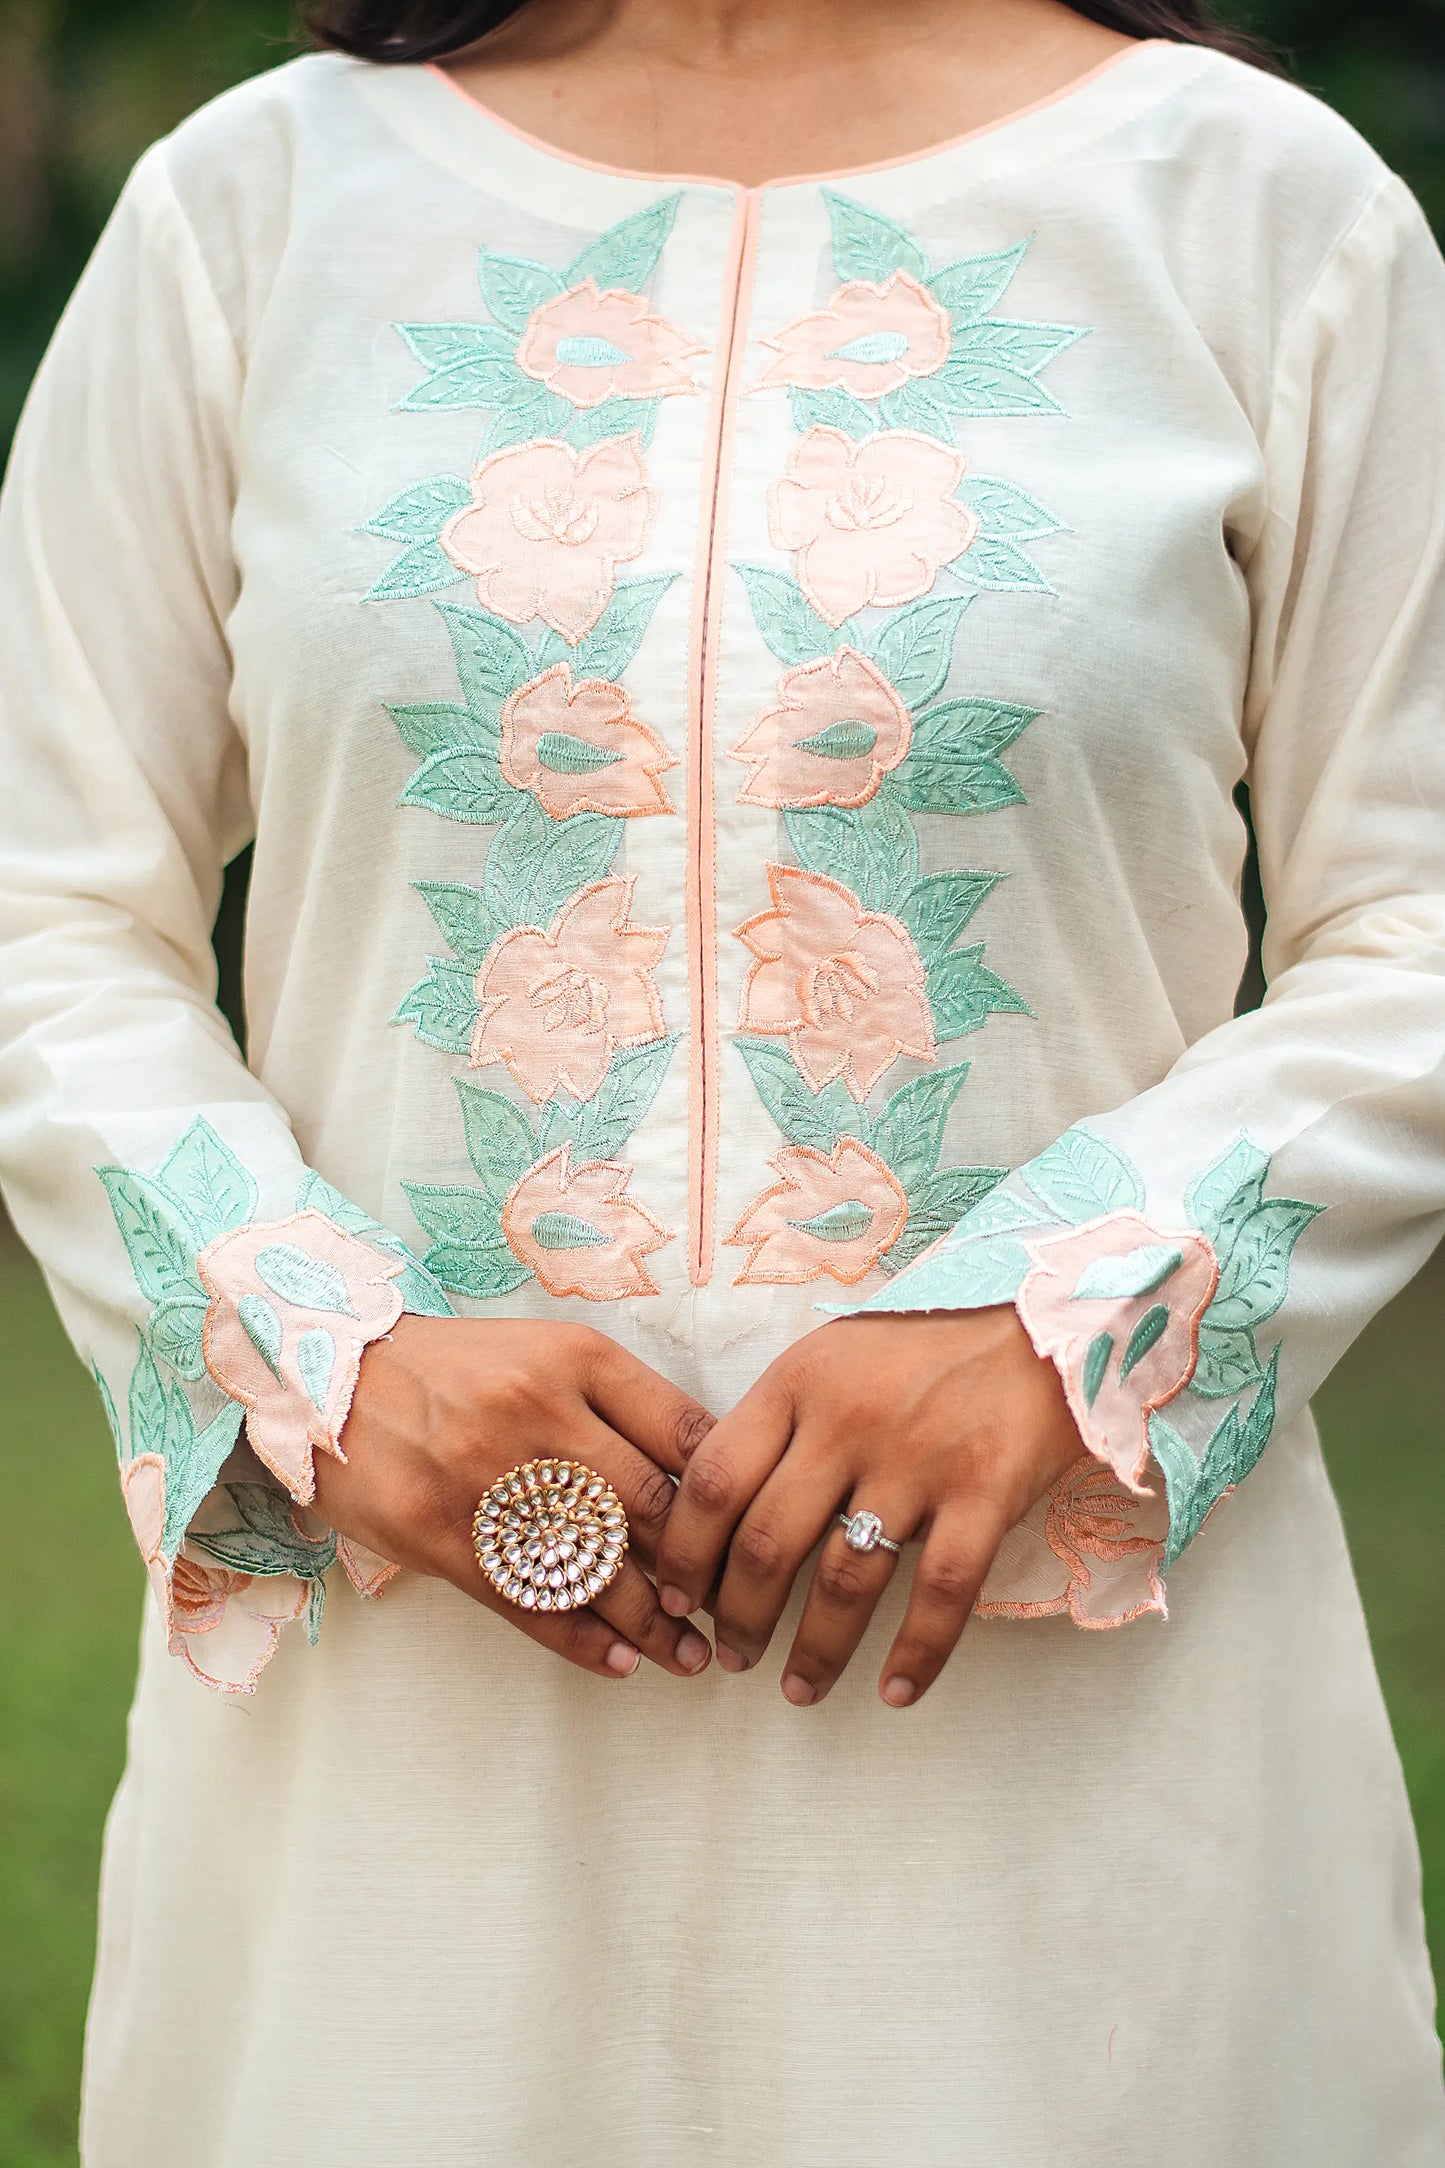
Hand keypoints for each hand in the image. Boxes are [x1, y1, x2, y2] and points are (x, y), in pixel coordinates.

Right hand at [319, 1316, 716, 1680]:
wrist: (329, 1374)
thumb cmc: (456, 1368)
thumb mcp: (543, 1350)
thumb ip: (617, 1402)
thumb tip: (701, 1476)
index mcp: (576, 1358)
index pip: (684, 1431)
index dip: (729, 1494)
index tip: (750, 1534)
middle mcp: (538, 1412)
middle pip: (649, 1507)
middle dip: (700, 1570)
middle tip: (732, 1609)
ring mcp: (487, 1476)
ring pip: (596, 1566)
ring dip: (653, 1623)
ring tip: (690, 1656)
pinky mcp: (440, 1533)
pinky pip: (527, 1600)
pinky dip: (581, 1640)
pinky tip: (618, 1662)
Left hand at [654, 1308, 1084, 1707]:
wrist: (1044, 1319)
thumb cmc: (925, 1344)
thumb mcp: (833, 1356)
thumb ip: (780, 1421)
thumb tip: (718, 1512)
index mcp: (797, 1382)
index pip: (712, 1479)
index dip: (685, 1551)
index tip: (678, 1598)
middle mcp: (848, 1421)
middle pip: (767, 1541)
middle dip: (739, 1616)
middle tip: (731, 1655)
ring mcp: (919, 1459)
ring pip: (847, 1580)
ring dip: (816, 1650)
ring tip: (798, 1689)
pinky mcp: (987, 1491)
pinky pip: (941, 1592)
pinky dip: (917, 1654)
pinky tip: (897, 1691)